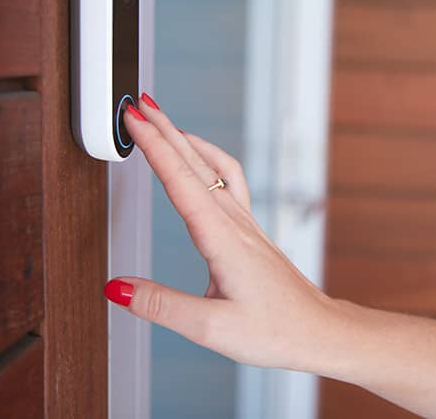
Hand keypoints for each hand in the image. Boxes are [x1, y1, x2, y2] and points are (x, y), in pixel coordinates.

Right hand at [106, 94, 335, 370]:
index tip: (133, 119)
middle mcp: (236, 223)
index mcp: (222, 240)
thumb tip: (116, 288)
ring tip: (162, 122)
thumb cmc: (276, 331)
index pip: (181, 181)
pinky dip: (208, 160)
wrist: (319, 331)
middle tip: (137, 105)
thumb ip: (161, 306)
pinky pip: (230, 181)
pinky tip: (200, 160)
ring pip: (213, 168)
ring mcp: (246, 224)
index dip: (154, 146)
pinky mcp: (252, 231)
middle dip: (164, 130)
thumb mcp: (211, 328)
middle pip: (195, 164)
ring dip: (186, 141)